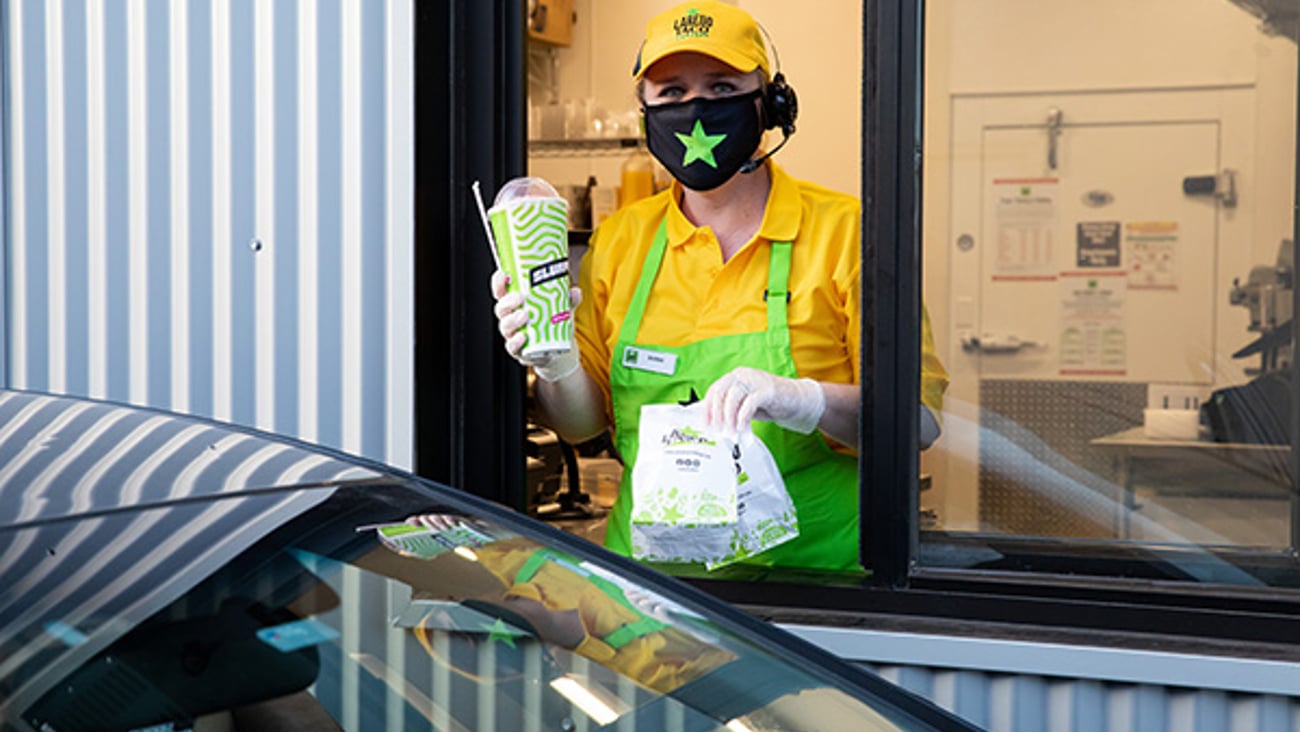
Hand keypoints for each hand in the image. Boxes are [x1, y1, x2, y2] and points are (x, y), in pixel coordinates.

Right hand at [491, 269, 581, 381]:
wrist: (555, 349)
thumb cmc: (551, 321)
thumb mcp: (560, 307)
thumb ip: (568, 299)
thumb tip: (575, 292)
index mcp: (514, 303)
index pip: (501, 291)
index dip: (499, 282)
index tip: (504, 274)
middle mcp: (509, 318)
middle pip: (501, 308)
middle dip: (508, 301)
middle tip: (520, 297)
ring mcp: (512, 334)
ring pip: (505, 326)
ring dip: (512, 320)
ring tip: (524, 315)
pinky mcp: (517, 350)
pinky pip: (511, 346)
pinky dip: (515, 342)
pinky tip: (522, 337)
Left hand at [703, 366, 825, 434]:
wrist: (796, 401)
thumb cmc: (768, 403)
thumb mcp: (744, 405)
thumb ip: (731, 410)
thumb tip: (714, 422)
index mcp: (735, 377)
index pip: (714, 390)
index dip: (708, 408)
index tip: (706, 424)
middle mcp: (742, 375)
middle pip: (721, 393)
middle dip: (717, 415)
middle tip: (718, 431)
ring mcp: (755, 380)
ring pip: (733, 397)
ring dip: (729, 418)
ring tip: (730, 432)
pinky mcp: (767, 389)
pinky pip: (749, 403)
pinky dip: (742, 417)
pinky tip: (741, 428)